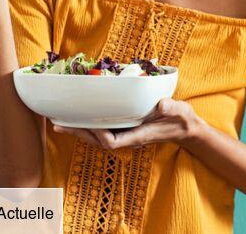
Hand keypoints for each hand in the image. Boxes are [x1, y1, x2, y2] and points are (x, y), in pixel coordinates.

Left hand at [52, 98, 203, 149]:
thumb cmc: (181, 119)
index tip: (87, 123)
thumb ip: (172, 108)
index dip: (97, 134)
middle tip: (60, 124)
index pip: (112, 141)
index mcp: (139, 135)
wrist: (185, 128)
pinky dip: (91, 125)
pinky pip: (104, 130)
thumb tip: (162, 104)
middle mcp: (129, 137)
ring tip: (62, 122)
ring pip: (98, 138)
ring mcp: (127, 133)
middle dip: (79, 134)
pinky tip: (81, 118)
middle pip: (99, 141)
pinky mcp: (127, 128)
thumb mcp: (180, 111)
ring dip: (81, 131)